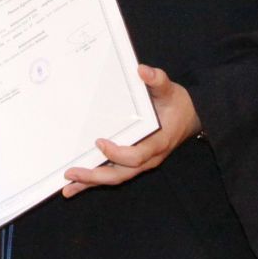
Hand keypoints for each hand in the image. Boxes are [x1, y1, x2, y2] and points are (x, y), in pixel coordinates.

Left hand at [61, 66, 199, 196]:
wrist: (189, 118)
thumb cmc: (177, 104)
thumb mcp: (170, 90)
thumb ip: (158, 80)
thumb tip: (142, 70)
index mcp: (158, 143)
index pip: (136, 156)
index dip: (117, 153)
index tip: (99, 142)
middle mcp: (149, 158)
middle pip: (121, 173)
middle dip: (96, 176)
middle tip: (72, 173)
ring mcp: (141, 163)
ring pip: (115, 177)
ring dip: (91, 182)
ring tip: (68, 188)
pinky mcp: (133, 163)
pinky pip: (113, 173)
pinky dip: (95, 180)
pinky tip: (77, 184)